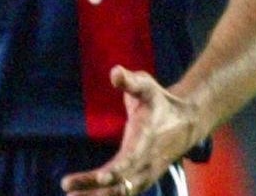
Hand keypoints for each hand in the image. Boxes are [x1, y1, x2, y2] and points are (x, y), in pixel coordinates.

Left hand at [61, 65, 202, 194]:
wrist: (187, 122)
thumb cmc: (159, 101)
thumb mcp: (147, 86)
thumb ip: (131, 81)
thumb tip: (115, 72)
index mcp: (145, 141)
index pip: (130, 160)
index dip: (116, 170)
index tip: (100, 177)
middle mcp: (146, 163)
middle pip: (121, 183)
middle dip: (95, 188)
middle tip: (68, 188)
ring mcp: (146, 174)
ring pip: (122, 192)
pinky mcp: (142, 179)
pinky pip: (124, 193)